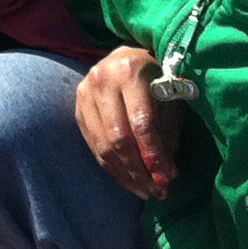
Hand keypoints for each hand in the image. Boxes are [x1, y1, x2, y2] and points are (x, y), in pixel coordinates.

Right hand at [74, 47, 181, 200]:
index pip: (141, 123)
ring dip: (126, 174)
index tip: (167, 180)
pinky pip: (94, 145)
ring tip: (146, 191)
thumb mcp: (170, 99)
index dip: (153, 155)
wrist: (126, 57)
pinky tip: (130, 180)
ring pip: (103, 145)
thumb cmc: (156, 79)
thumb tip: (167, 174)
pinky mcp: (77, 107)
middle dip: (139, 170)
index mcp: (130, 72)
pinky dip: (113, 168)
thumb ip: (167, 134)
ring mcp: (84, 93)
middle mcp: (102, 80)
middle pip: (118, 137)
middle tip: (158, 191)